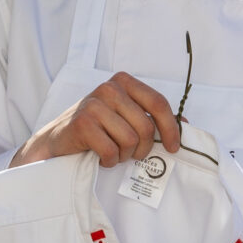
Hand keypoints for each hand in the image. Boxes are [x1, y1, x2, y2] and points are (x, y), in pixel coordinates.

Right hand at [11, 72, 180, 167]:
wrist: (56, 141)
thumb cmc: (96, 129)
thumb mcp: (125, 116)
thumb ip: (152, 117)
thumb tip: (186, 125)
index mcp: (124, 82)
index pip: (159, 103)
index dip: (171, 129)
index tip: (173, 148)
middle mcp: (110, 88)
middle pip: (146, 127)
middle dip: (143, 148)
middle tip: (131, 154)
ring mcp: (94, 104)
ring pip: (131, 141)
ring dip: (124, 155)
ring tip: (112, 152)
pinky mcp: (82, 123)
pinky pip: (112, 151)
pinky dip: (109, 161)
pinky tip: (99, 156)